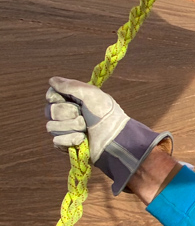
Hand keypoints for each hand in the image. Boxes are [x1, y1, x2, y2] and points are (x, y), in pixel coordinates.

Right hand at [45, 77, 172, 194]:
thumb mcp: (90, 94)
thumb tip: (51, 80)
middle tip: (83, 115)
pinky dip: (71, 140)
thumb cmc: (105, 114)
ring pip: (51, 127)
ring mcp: (66, 129)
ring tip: (86, 128)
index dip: (57, 98)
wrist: (113, 138)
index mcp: (72, 99)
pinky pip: (56, 141)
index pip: (51, 95)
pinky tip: (83, 139)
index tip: (70, 99)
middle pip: (50, 111)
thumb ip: (70, 85)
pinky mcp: (66, 144)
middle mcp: (67, 113)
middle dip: (68, 113)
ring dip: (71, 127)